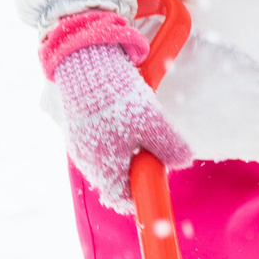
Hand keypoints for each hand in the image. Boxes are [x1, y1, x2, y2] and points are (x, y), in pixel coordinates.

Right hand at [50, 34, 192, 214]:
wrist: (84, 61)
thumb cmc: (118, 99)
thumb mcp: (154, 123)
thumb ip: (170, 147)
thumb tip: (183, 160)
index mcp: (102, 167)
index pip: (120, 197)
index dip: (140, 191)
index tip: (154, 176)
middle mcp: (86, 159)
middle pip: (114, 175)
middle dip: (135, 164)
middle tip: (152, 145)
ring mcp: (78, 140)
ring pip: (106, 154)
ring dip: (125, 145)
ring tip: (138, 122)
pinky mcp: (76, 122)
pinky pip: (97, 136)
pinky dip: (112, 130)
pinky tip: (122, 110)